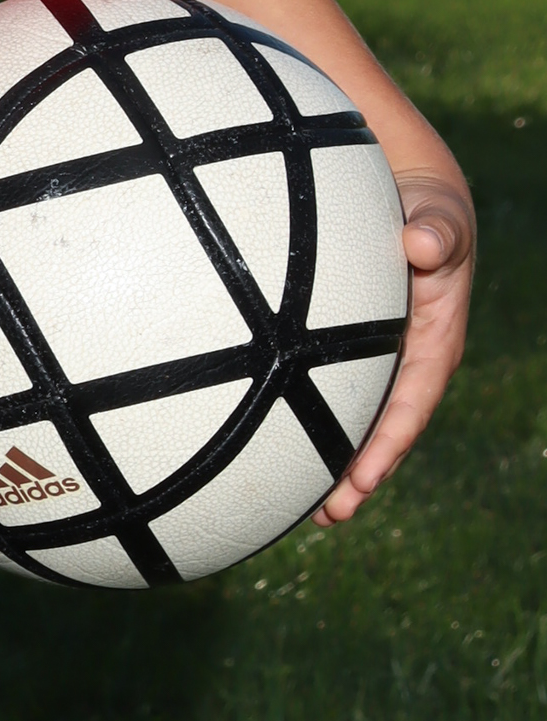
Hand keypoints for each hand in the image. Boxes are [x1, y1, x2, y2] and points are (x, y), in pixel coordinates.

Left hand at [314, 165, 474, 524]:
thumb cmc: (432, 213)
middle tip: (327, 518)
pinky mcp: (355, 353)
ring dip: (334, 465)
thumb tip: (423, 244)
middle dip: (359, 477)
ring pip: (357, 422)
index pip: (410, 405)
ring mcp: (381, 363)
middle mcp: (408, 364)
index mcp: (434, 346)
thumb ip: (437, 233)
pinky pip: (334, 395)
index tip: (361, 479)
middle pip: (383, 432)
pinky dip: (313, 425)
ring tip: (307, 513)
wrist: (418, 202)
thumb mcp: (442, 219)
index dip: (387, 445)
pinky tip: (278, 451)